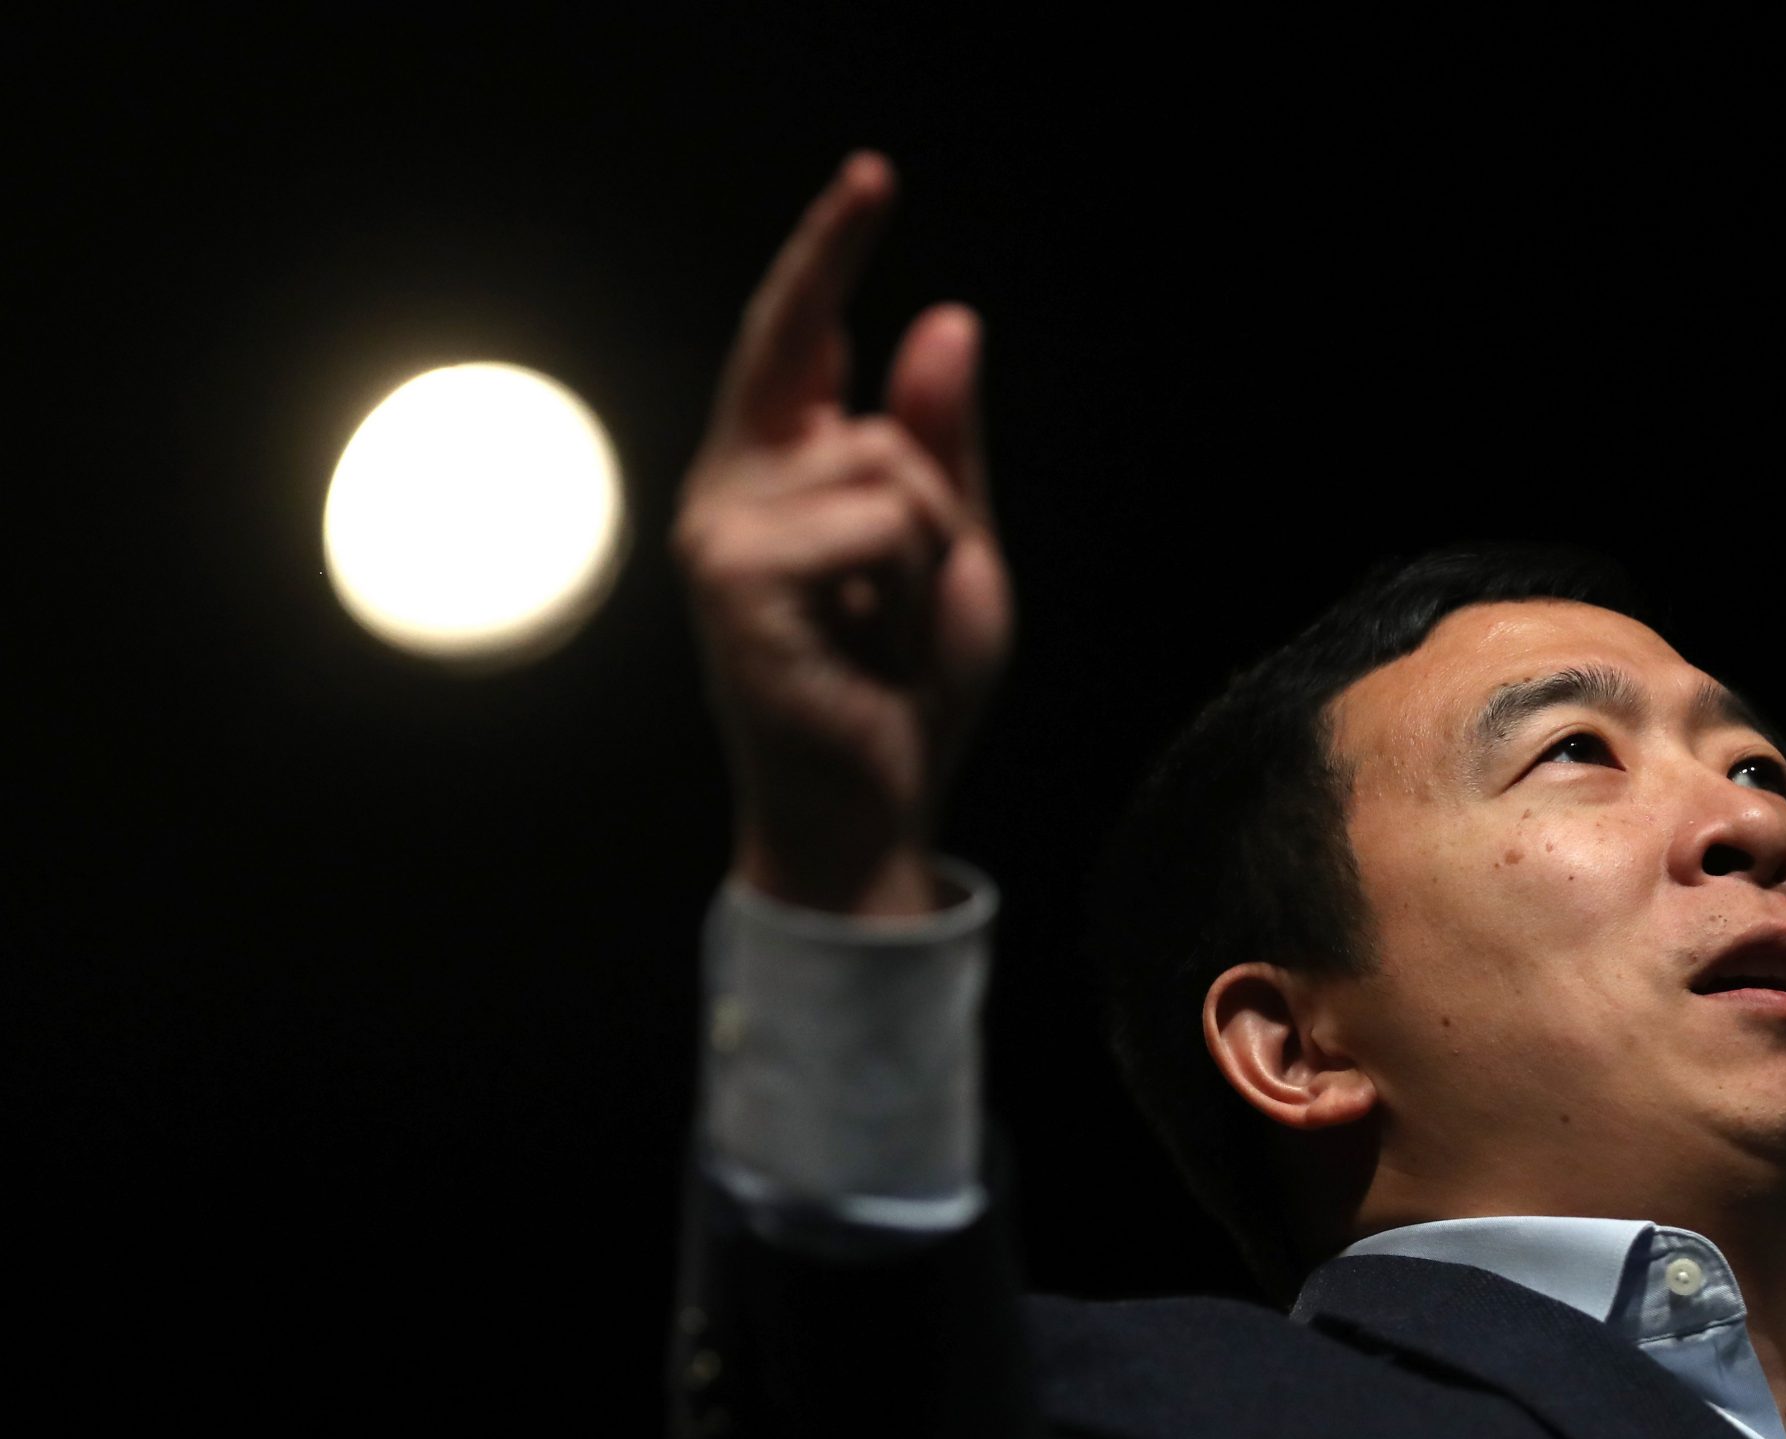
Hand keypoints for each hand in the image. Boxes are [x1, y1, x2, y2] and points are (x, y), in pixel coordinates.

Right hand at [673, 151, 1008, 914]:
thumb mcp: (953, 550)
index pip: (796, 337)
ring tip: (887, 633)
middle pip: (880, 422)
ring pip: (888, 468)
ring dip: (929, 557)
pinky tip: (868, 646)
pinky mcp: (734, 573)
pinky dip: (910, 584)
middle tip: (913, 611)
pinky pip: (878, 521)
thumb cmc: (906, 688)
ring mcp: (721, 529)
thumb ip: (945, 442)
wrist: (875, 806)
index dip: (830, 252)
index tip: (875, 176)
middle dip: (939, 511)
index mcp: (775, 473)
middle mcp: (731, 489)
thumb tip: (944, 318)